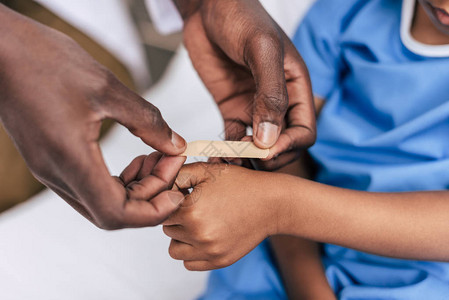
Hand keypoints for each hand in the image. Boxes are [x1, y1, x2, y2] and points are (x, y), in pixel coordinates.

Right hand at [0, 6, 185, 228]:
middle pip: (111, 213)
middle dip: (150, 194)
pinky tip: (135, 157)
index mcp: (70, 160)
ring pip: (101, 201)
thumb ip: (147, 122)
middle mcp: (56, 174)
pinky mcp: (50, 159)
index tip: (177, 189)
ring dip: (136, 187)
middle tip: (170, 161)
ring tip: (156, 157)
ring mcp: (50, 169)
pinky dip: (119, 179)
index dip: (152, 210)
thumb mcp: (108, 88)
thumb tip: (176, 147)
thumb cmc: (44, 60)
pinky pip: (90, 185)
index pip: (116, 214)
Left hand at [163, 162, 278, 270]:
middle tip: (196, 207)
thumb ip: (178, 174)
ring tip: (198, 223)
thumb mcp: (208, 170)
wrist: (272, 203)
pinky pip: (189, 263)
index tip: (184, 196)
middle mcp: (198, 234)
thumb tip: (159, 183)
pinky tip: (205, 236)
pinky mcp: (219, 261)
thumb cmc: (241, 184)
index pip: (161, 210)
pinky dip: (192, 252)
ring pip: (174, 249)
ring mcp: (209, 250)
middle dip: (176, 218)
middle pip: (167, 229)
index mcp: (191, 210)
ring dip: (181, 237)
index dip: (171, 201)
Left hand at [175, 0, 315, 169]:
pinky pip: (234, 139)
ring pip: (258, 147)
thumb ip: (271, 94)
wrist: (209, 8)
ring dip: (246, 160)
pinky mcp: (232, 109)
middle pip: (282, 144)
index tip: (266, 150)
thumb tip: (270, 139)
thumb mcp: (262, 51)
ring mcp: (254, 108)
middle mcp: (278, 102)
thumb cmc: (241, 18)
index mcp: (296, 88)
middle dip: (267, 156)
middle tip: (245, 158)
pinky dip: (227, 152)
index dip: (289, 146)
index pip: (304, 131)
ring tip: (227, 162)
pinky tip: (216, 158)